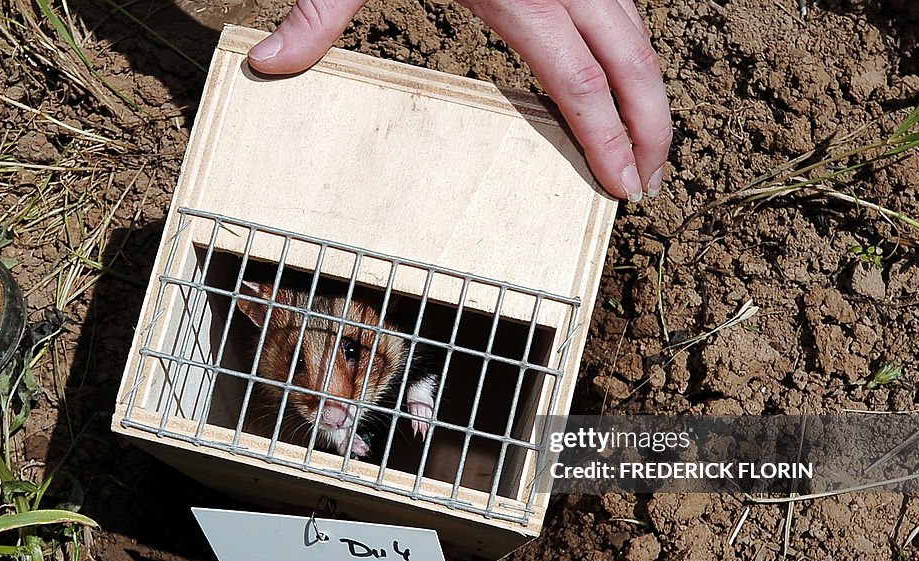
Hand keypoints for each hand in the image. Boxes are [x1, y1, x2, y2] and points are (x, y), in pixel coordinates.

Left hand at [247, 0, 671, 201]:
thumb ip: (318, 12)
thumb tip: (266, 65)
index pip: (578, 81)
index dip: (608, 138)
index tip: (623, 185)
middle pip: (631, 61)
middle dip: (652, 125)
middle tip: (651, 182)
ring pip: (638, 28)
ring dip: (650, 88)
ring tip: (649, 143)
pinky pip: (622, 2)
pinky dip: (632, 48)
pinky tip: (625, 77)